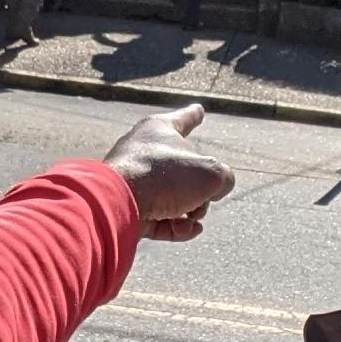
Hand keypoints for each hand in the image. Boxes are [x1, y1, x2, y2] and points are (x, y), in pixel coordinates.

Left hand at [103, 101, 235, 241]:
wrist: (117, 204)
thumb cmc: (164, 178)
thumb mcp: (211, 173)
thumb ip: (223, 178)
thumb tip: (213, 193)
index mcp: (158, 131)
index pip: (183, 120)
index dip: (194, 116)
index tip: (199, 110)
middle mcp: (142, 153)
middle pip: (184, 172)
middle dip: (202, 192)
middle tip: (205, 197)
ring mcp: (132, 183)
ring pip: (174, 199)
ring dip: (191, 213)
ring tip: (192, 218)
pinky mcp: (126, 210)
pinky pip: (159, 220)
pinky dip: (175, 228)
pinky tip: (186, 230)